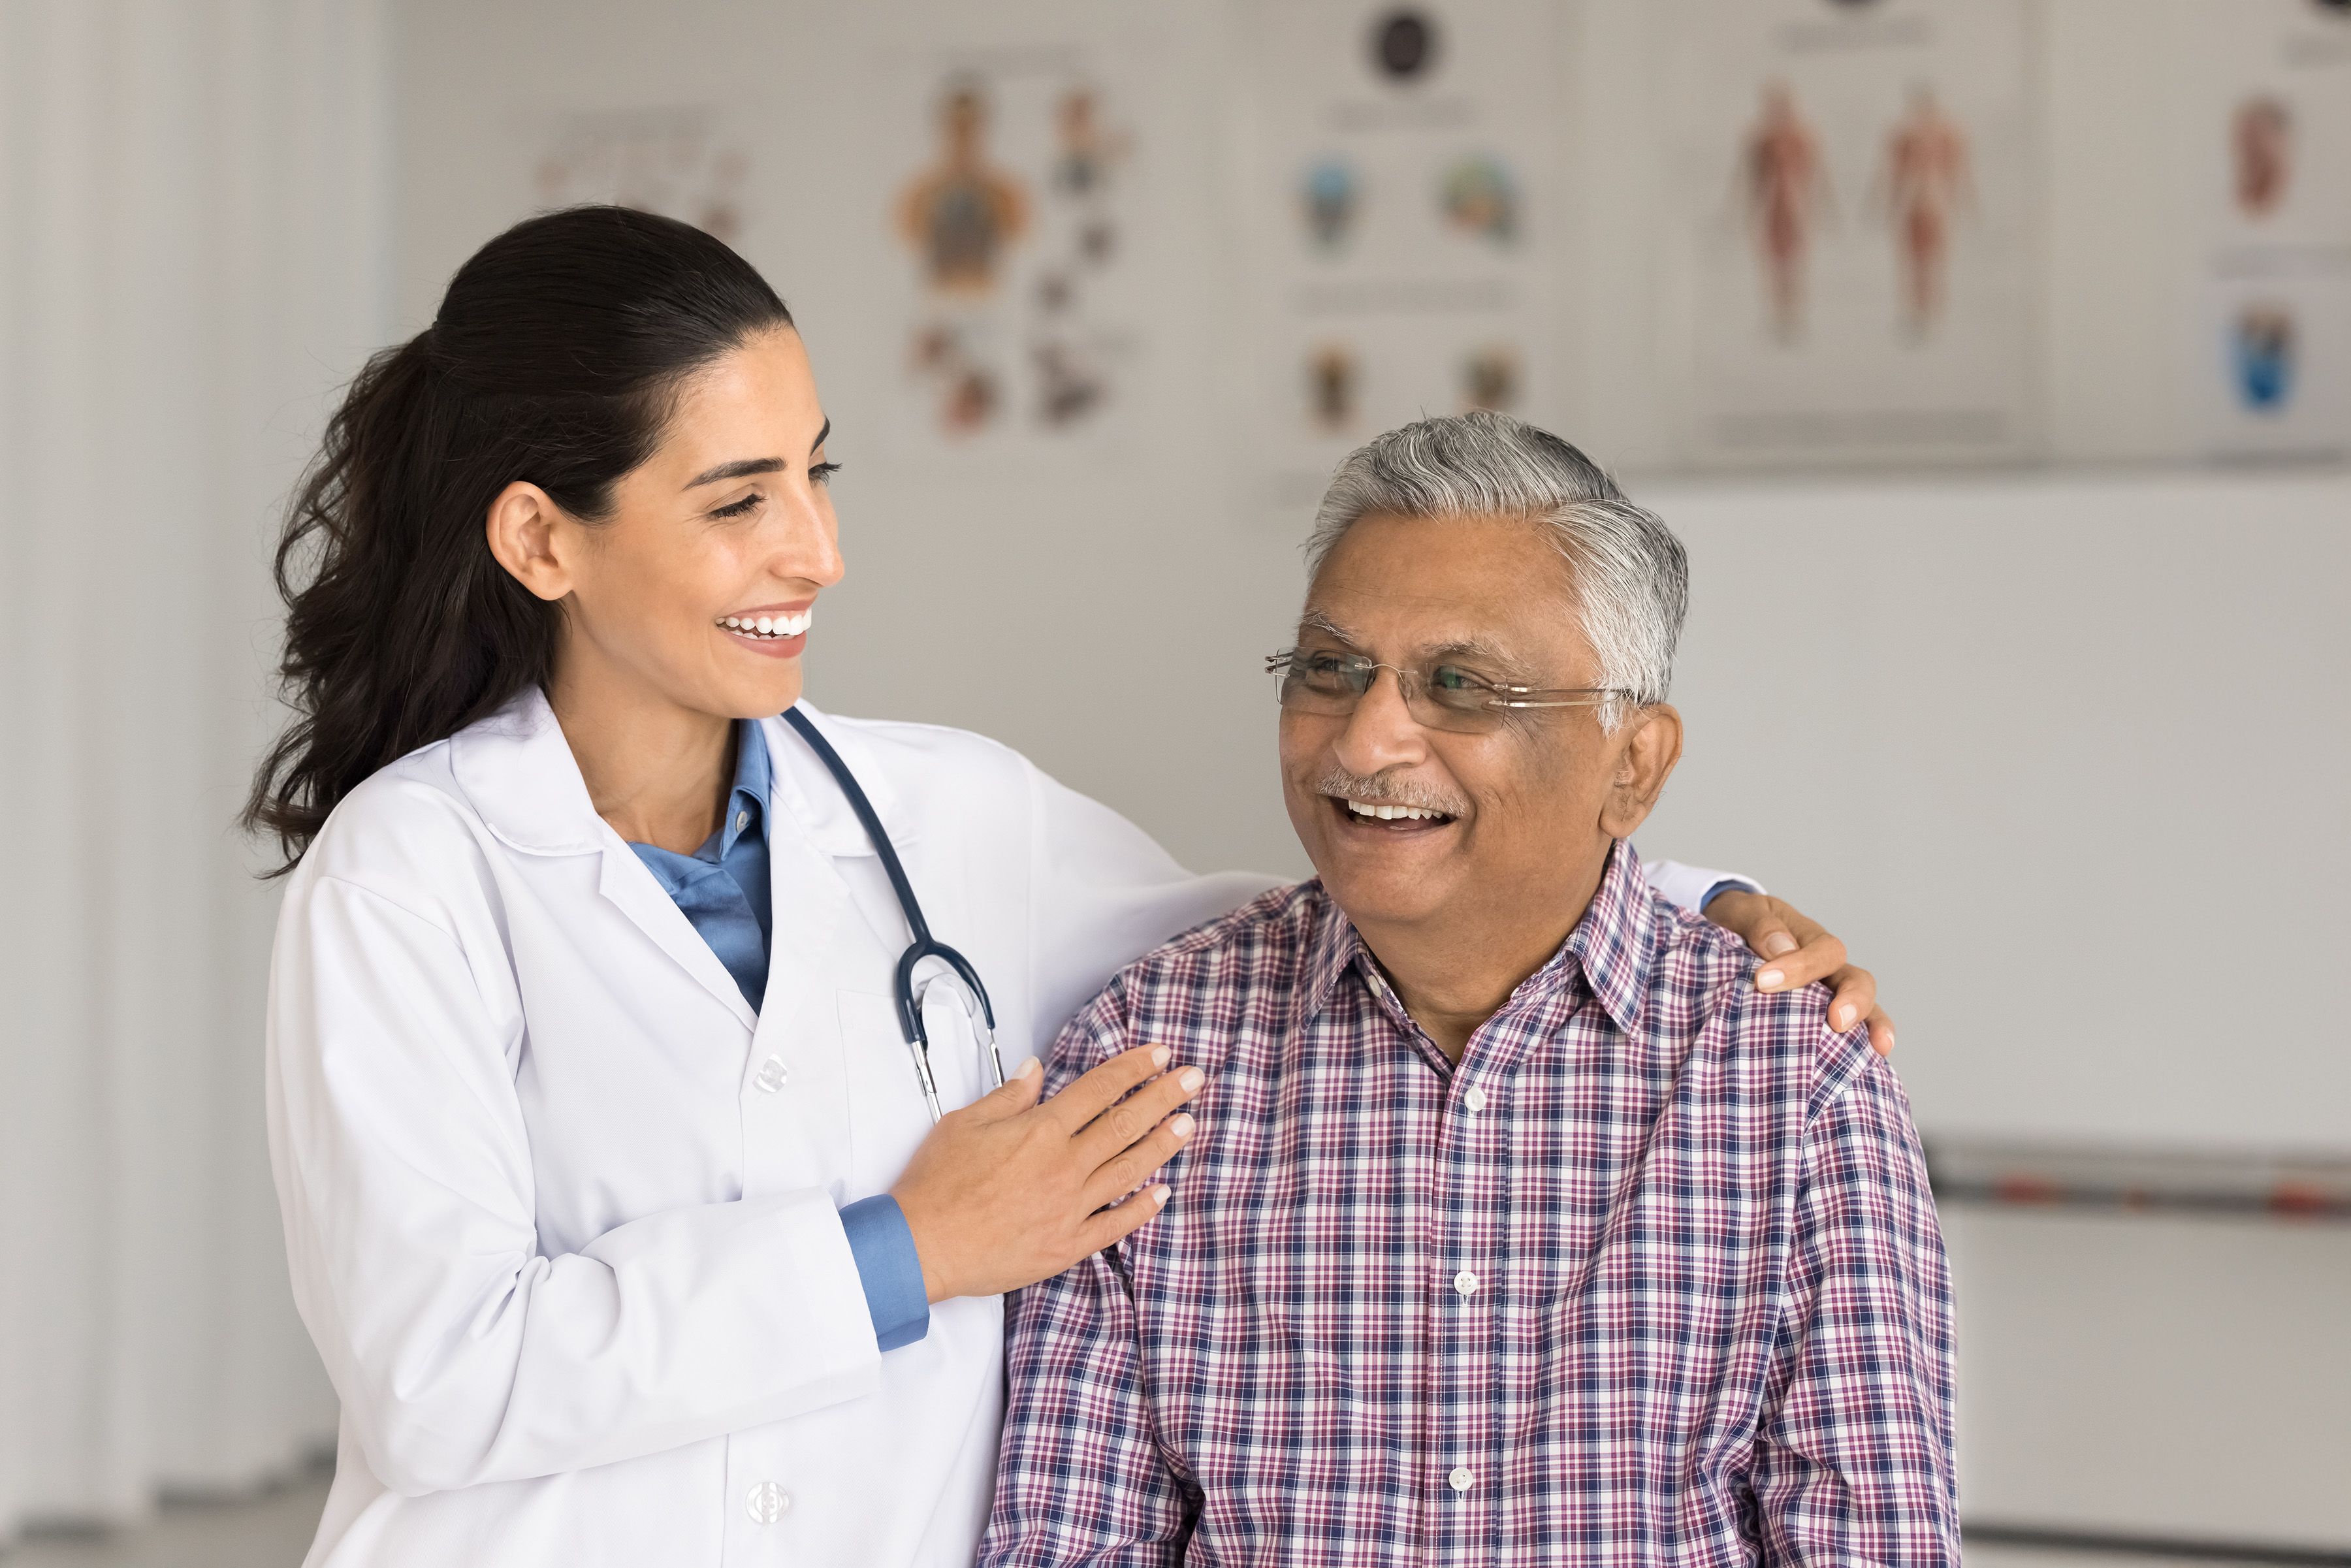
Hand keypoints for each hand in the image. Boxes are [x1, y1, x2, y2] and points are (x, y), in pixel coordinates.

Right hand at [890, 1045, 1203, 1301]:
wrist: (922, 1246)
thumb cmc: (936, 1184)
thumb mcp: (964, 1123)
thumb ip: (1008, 1096)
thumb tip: (1035, 1069)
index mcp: (1040, 1130)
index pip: (1098, 1089)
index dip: (1133, 1068)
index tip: (1160, 1054)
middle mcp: (1063, 1165)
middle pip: (1125, 1123)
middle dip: (1164, 1097)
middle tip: (1195, 1079)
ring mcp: (1070, 1207)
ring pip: (1128, 1169)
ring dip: (1162, 1144)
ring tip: (1189, 1124)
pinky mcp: (1066, 1245)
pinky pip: (1115, 1225)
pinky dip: (1142, 1208)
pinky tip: (1162, 1193)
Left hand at [1703, 890, 1893, 1056]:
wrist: (1723, 936)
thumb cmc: (1737, 924)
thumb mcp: (1742, 912)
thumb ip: (1759, 925)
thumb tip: (1781, 948)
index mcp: (1809, 939)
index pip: (1823, 951)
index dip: (1800, 966)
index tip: (1763, 982)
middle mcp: (1826, 970)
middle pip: (1856, 980)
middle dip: (1853, 1000)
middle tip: (1838, 1021)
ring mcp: (1827, 997)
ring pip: (1864, 1009)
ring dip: (1872, 1026)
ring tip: (1878, 1047)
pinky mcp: (1816, 1022)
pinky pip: (1847, 1035)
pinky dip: (1861, 1048)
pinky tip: (1867, 1065)